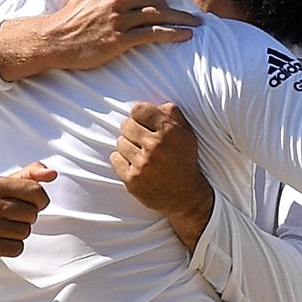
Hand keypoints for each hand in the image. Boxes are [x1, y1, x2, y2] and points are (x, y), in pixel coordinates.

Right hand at [0, 162, 55, 261]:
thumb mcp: (11, 182)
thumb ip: (34, 173)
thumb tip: (52, 174)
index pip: (36, 192)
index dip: (40, 199)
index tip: (29, 201)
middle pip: (32, 214)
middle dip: (29, 216)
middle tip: (15, 215)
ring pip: (25, 232)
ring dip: (21, 231)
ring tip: (7, 225)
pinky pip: (17, 249)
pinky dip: (14, 245)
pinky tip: (3, 238)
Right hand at [1, 0, 199, 77]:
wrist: (56, 39)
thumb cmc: (72, 16)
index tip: (175, 3)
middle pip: (155, 1)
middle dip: (176, 8)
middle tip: (192, 14)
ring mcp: (120, 19)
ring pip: (158, 16)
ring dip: (181, 19)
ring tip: (196, 24)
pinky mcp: (121, 38)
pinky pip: (154, 34)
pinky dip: (173, 34)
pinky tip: (186, 35)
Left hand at [111, 101, 214, 220]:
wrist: (186, 197)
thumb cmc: (184, 162)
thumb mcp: (187, 134)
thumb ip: (172, 114)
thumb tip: (156, 104)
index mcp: (170, 131)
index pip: (139, 110)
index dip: (140, 115)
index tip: (144, 123)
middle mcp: (156, 146)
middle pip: (126, 125)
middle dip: (132, 131)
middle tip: (141, 140)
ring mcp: (143, 164)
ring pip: (120, 142)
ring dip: (128, 147)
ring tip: (140, 155)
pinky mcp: (132, 179)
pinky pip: (114, 159)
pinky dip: (121, 161)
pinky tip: (134, 165)